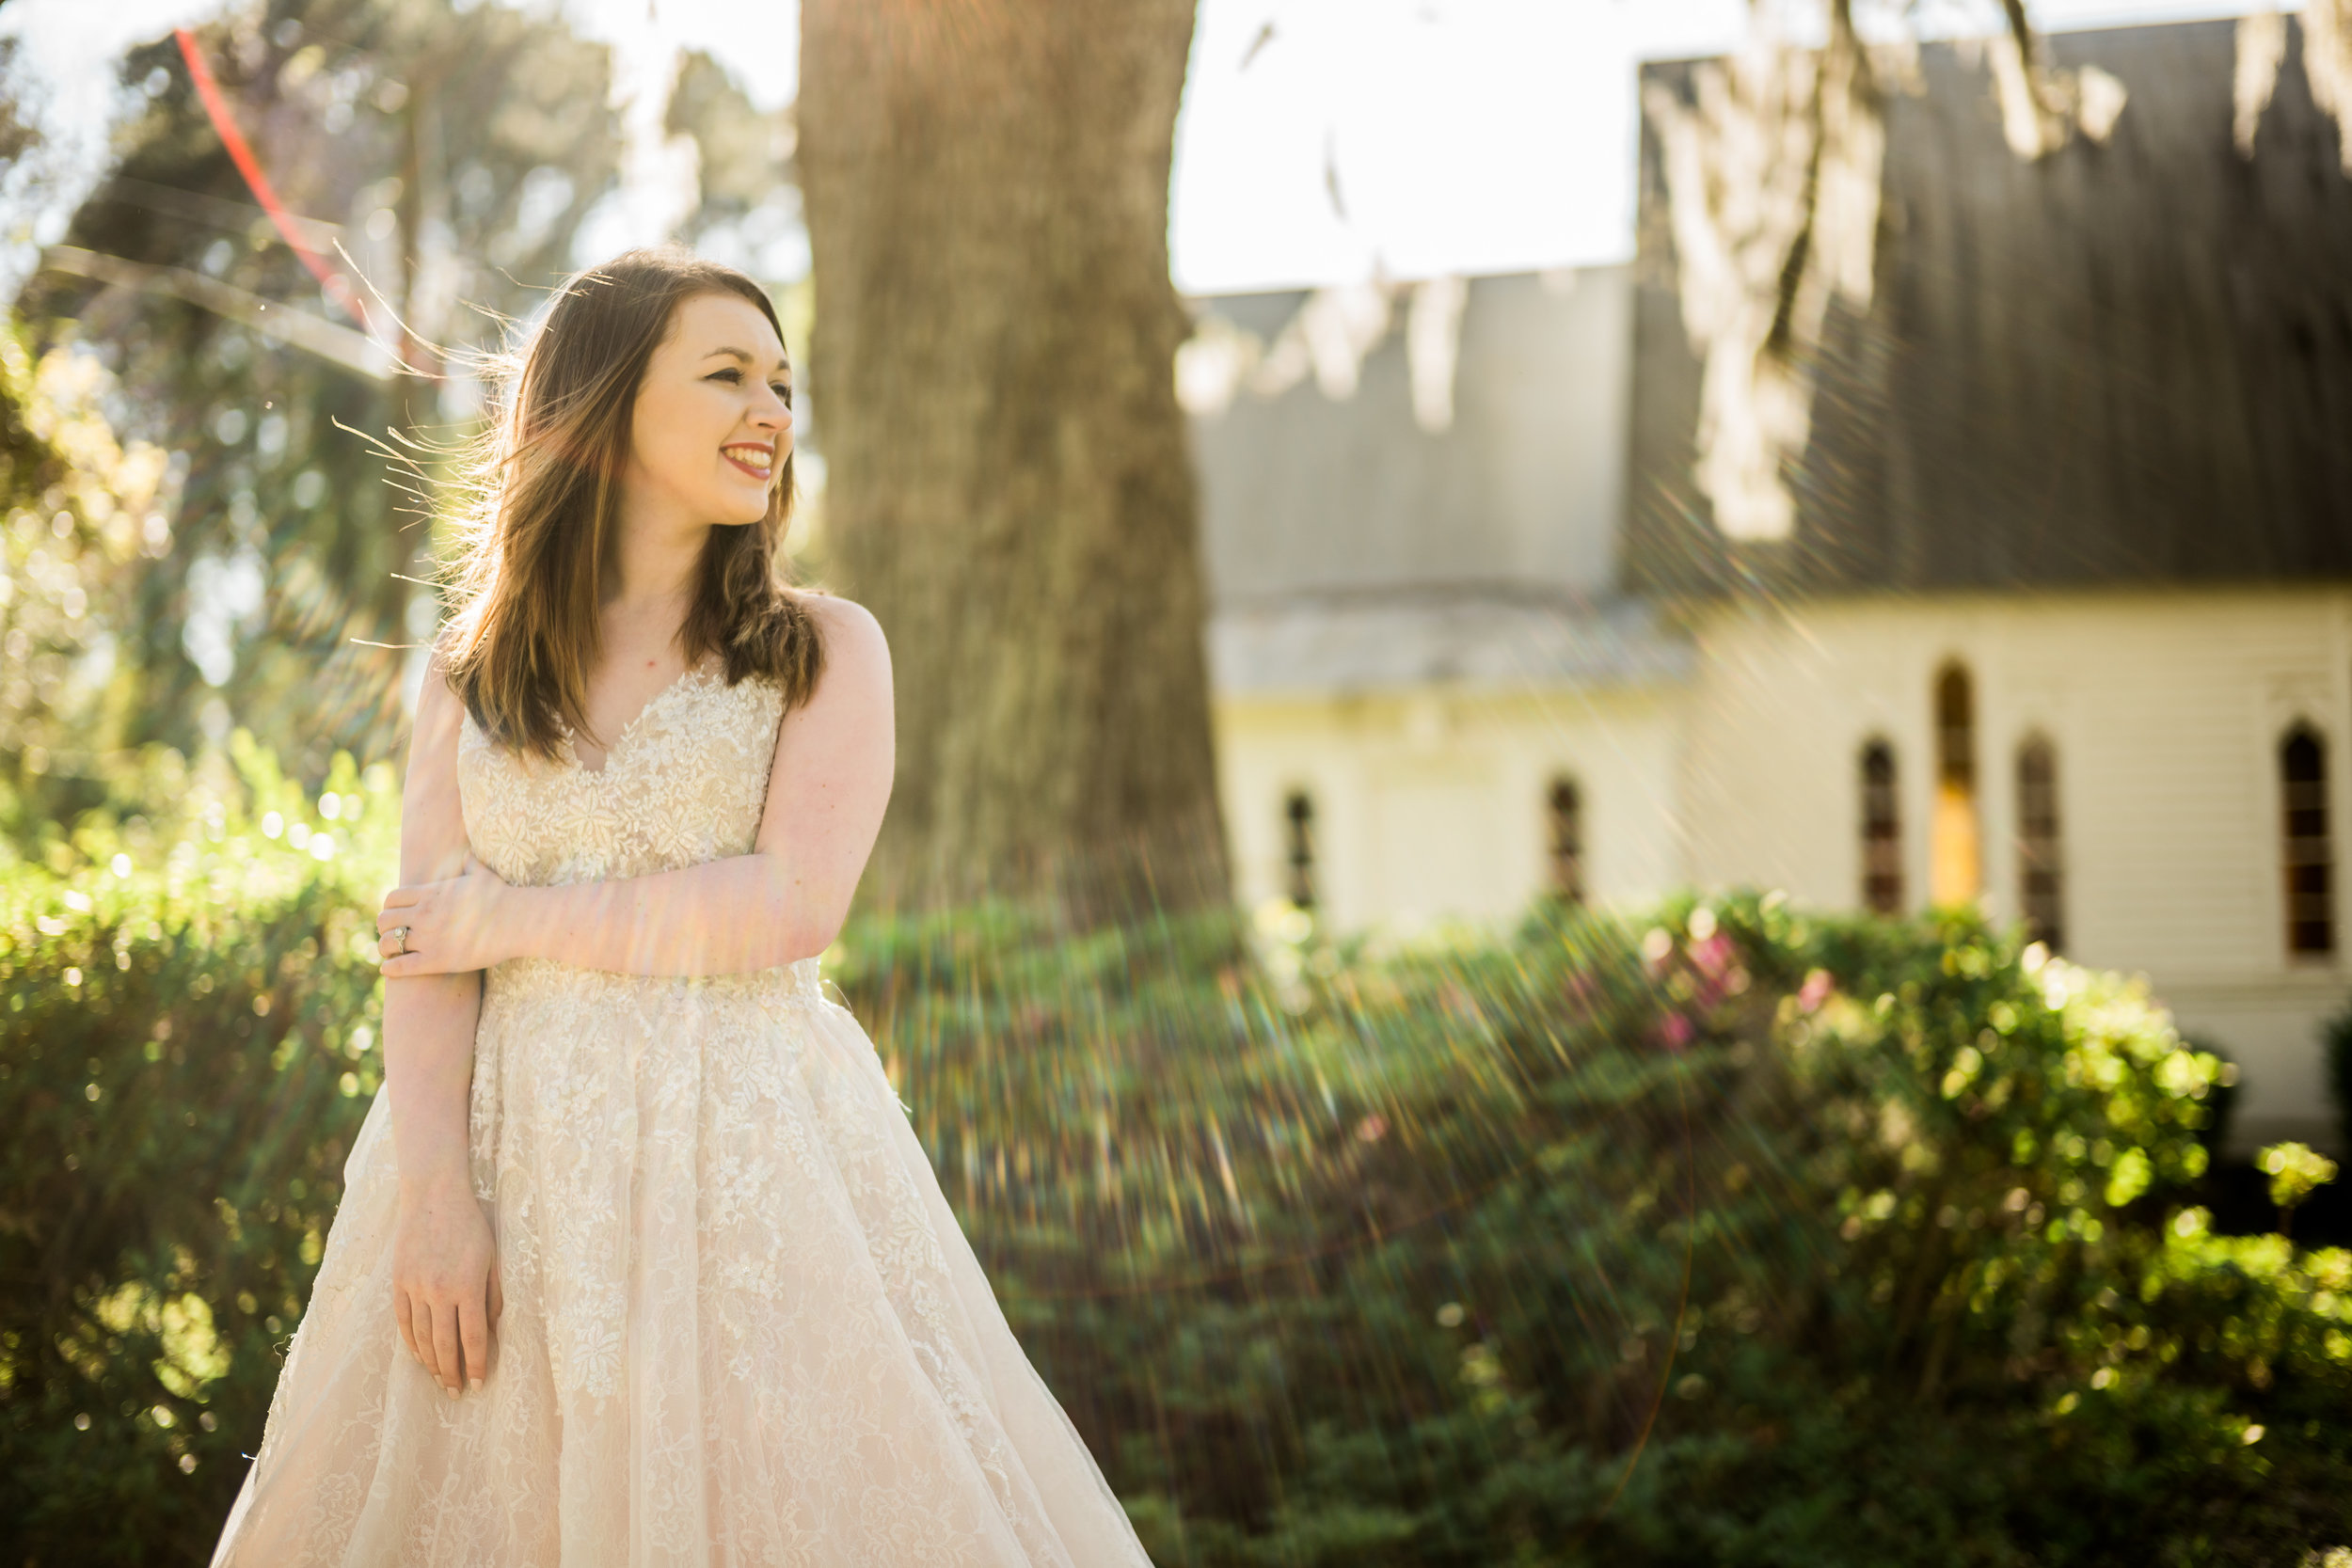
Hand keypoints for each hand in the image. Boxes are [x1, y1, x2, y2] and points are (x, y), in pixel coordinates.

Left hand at [378, 853, 513, 975]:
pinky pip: (401, 966)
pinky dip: (390, 969)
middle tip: (392, 936)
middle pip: (384, 920)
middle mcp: (424, 914)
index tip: (396, 917)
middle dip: (385, 928)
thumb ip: (470, 864)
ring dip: (385, 948)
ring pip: (387, 943)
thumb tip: (468, 855)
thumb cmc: (503, 898)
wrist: (518, 922)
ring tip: (391, 953)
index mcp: (431, 893)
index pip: (391, 899)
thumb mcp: (483, 874)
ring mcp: (429, 938)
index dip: (389, 909)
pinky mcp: (437, 961)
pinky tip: (389, 970)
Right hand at [391, 1170, 501, 1395]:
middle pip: (445, 1344)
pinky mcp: (398, 1283)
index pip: (474, 1337)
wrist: (433, 1197)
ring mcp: (415, 1288)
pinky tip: (420, 1358)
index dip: (477, 1364)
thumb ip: (494, 1295)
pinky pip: (404, 1322)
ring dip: (432, 1364)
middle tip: (458, 1393)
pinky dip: (412, 1344)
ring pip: (422, 1338)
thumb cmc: (472, 1226)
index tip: (480, 1385)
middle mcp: (439, 1291)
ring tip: (441, 1381)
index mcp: (467, 1286)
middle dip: (453, 1373)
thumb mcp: (493, 1257)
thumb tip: (494, 1330)